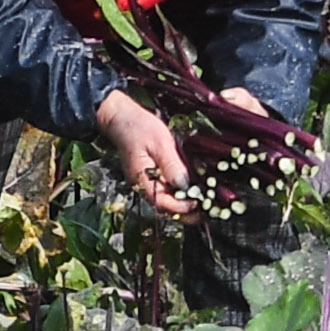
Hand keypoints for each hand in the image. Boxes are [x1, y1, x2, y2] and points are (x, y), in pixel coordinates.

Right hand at [95, 95, 194, 217]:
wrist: (121, 118)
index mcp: (142, 179)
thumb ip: (171, 165)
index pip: (162, 202)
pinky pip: (167, 190)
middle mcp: (144, 184)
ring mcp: (148, 181)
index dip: (181, 207)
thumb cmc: (139, 128)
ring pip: (168, 200)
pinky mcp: (153, 175)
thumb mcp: (159, 143)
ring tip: (206, 203)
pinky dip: (181, 193)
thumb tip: (185, 186)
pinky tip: (195, 190)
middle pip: (166, 207)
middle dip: (186, 212)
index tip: (199, 204)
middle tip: (208, 212)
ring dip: (186, 204)